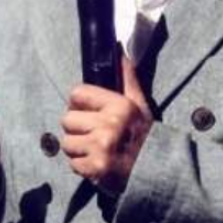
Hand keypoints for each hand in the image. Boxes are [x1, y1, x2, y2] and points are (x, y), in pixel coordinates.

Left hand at [60, 53, 152, 195]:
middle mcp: (109, 125)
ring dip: (77, 148)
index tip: (88, 112)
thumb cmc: (145, 137)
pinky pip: (72, 163)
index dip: (79, 103)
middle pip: (67, 119)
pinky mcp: (95, 169)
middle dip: (77, 128)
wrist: (155, 173)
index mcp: (119, 106)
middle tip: (93, 134)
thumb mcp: (139, 104)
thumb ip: (127, 78)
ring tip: (95, 149)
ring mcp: (101, 148)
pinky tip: (96, 163)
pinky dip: (81, 166)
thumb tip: (119, 49)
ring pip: (67, 143)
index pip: (77, 94)